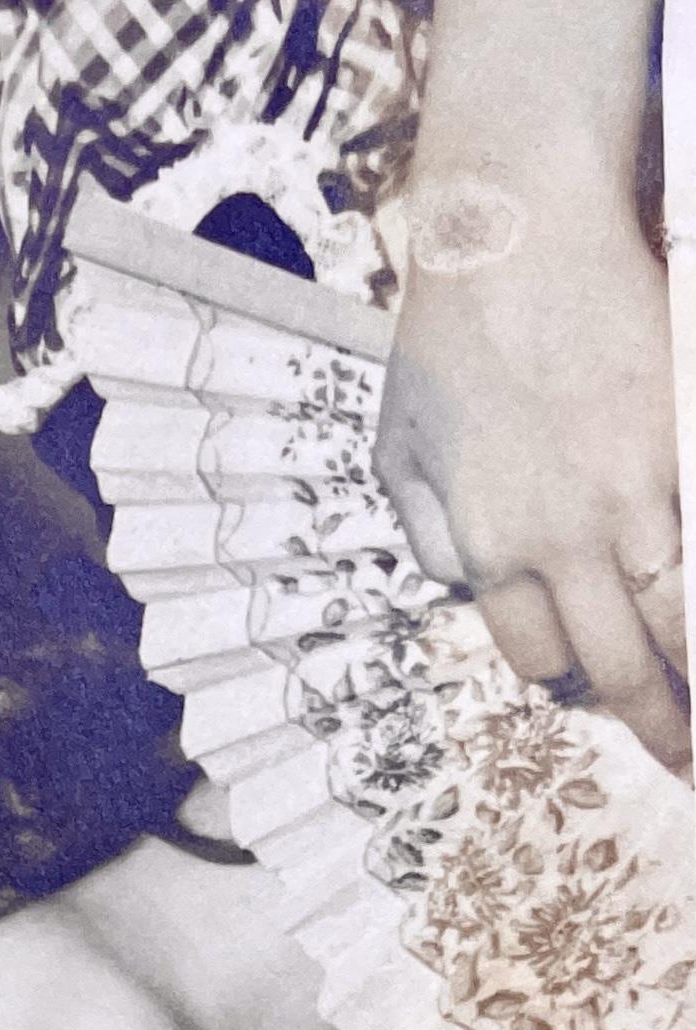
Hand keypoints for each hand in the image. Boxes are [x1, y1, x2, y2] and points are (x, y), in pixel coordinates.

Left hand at [374, 201, 688, 774]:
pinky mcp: (681, 443)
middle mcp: (563, 541)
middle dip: (660, 724)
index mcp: (489, 550)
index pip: (540, 656)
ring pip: (681, 615)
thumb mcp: (399, 448)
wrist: (513, 230)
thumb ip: (427, 527)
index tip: (600, 690)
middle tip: (688, 763)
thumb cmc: (446, 331)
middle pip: (621, 663)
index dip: (572, 681)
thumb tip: (456, 582)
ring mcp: (632, 495)